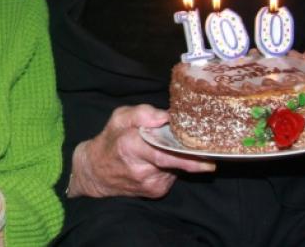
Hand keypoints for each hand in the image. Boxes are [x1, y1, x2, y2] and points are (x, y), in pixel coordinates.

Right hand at [68, 104, 215, 198]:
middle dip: (189, 153)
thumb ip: (142, 113)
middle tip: (202, 148)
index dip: (188, 155)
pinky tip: (158, 161)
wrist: (96, 172)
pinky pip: (173, 175)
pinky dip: (171, 166)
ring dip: (177, 157)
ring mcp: (150, 184)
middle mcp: (142, 169)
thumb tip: (166, 116)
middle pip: (176, 159)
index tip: (208, 156)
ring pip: (177, 166)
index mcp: (131, 146)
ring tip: (164, 148)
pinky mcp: (156, 192)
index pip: (164, 153)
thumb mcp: (119, 118)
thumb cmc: (110, 141)